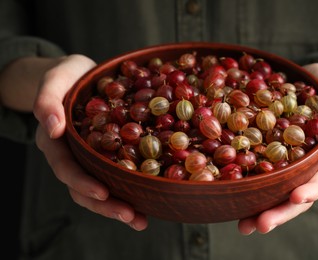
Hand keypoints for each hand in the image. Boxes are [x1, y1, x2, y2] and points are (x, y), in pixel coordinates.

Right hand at [33, 54, 147, 230]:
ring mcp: (92, 157)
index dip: (82, 183)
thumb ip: (47, 101)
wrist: (83, 76)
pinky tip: (151, 197)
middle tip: (130, 216)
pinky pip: (118, 174)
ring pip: (102, 188)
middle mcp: (74, 155)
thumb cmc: (68, 76)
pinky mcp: (111, 154)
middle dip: (107, 205)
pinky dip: (131, 188)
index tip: (103, 193)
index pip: (66, 168)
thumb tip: (53, 129)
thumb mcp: (55, 79)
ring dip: (120, 206)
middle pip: (84, 188)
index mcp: (56, 143)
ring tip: (141, 220)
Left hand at [237, 63, 317, 234]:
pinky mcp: (269, 156)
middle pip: (296, 195)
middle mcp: (307, 165)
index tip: (296, 198)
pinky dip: (247, 189)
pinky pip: (259, 174)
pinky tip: (231, 199)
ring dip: (260, 210)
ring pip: (276, 192)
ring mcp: (288, 164)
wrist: (309, 83)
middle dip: (280, 212)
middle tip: (260, 225)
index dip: (311, 189)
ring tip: (243, 225)